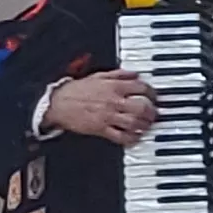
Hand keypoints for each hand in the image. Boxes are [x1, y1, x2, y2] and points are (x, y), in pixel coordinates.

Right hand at [43, 71, 160, 146]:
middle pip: (141, 107)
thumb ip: (118, 74)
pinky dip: (131, 138)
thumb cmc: (77, 90)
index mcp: (113, 86)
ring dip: (144, 125)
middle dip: (152, 111)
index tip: (154, 96)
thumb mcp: (98, 76)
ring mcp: (108, 116)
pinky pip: (121, 137)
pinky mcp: (101, 129)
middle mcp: (113, 101)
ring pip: (134, 123)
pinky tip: (135, 137)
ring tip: (147, 125)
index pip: (140, 87)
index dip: (151, 92)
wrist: (59, 103)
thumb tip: (134, 73)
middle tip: (154, 113)